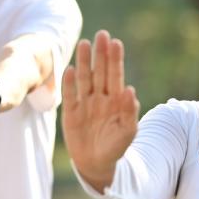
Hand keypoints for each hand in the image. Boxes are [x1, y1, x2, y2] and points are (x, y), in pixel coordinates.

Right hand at [62, 30, 138, 189]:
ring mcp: (84, 103)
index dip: (115, 59)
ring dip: (83, 62)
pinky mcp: (70, 112)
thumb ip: (129, 111)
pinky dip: (68, 83)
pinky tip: (68, 69)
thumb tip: (130, 89)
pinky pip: (69, 95)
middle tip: (101, 35)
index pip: (115, 75)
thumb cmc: (115, 146)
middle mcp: (99, 97)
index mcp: (115, 99)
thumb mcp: (128, 131)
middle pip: (99, 72)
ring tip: (84, 44)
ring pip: (84, 78)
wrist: (96, 163)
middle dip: (100, 54)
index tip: (115, 43)